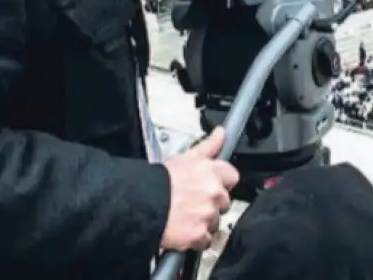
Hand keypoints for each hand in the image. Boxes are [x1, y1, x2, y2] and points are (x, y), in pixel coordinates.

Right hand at [160, 127, 238, 250]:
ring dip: (204, 221)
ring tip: (186, 216)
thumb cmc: (158, 182)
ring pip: (215, 221)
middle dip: (212, 203)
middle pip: (224, 201)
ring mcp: (207, 214)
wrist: (140, 205)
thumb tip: (221, 133)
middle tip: (195, 203)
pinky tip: (185, 230)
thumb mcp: (185, 157)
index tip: (212, 186)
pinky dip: (197, 239)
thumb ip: (208, 146)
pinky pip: (206, 240)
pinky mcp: (199, 234)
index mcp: (212, 171)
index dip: (222, 182)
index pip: (232, 176)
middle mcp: (213, 192)